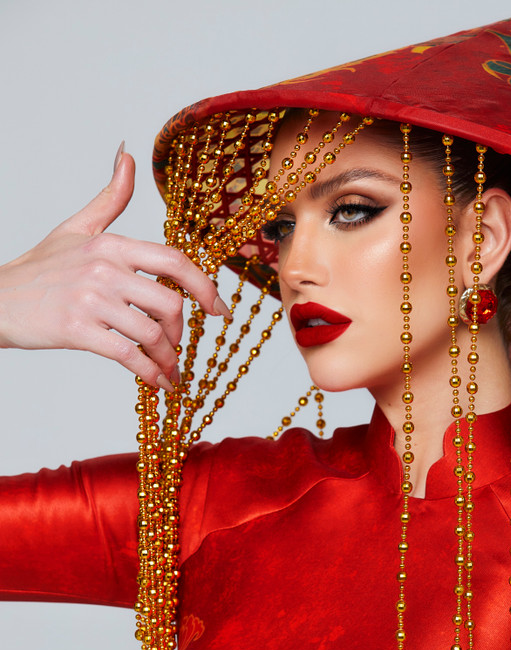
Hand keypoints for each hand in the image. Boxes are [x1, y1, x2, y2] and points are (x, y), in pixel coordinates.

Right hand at [0, 144, 230, 390]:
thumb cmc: (40, 268)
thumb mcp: (76, 227)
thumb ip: (110, 197)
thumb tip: (129, 154)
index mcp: (111, 243)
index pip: (174, 261)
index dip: (205, 287)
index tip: (219, 310)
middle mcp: (104, 268)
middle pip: (170, 303)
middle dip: (181, 331)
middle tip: (176, 345)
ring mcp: (91, 300)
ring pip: (153, 334)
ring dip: (168, 358)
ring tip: (168, 369)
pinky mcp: (78, 330)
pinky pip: (129, 356)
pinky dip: (150, 374)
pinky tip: (158, 384)